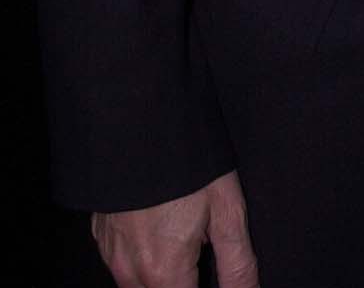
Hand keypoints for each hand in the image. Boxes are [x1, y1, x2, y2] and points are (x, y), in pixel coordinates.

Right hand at [94, 170, 258, 287]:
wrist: (139, 118)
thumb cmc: (189, 161)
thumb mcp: (226, 209)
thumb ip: (237, 264)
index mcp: (164, 270)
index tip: (210, 268)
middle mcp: (130, 271)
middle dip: (183, 280)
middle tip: (200, 243)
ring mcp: (111, 254)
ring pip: (139, 284)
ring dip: (163, 272)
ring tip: (183, 230)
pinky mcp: (100, 234)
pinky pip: (123, 262)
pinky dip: (143, 255)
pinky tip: (160, 222)